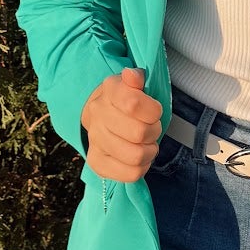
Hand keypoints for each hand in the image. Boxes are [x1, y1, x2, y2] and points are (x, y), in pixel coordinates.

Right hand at [81, 67, 162, 182]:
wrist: (103, 115)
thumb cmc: (127, 100)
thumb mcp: (134, 84)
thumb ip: (137, 78)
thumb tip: (132, 75)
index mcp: (110, 91)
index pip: (133, 104)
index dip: (153, 111)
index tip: (154, 111)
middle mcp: (97, 115)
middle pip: (139, 133)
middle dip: (154, 131)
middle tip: (152, 128)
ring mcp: (95, 140)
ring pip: (136, 156)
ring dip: (150, 151)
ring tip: (147, 143)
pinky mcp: (97, 163)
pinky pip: (130, 174)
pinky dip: (142, 167)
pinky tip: (140, 157)